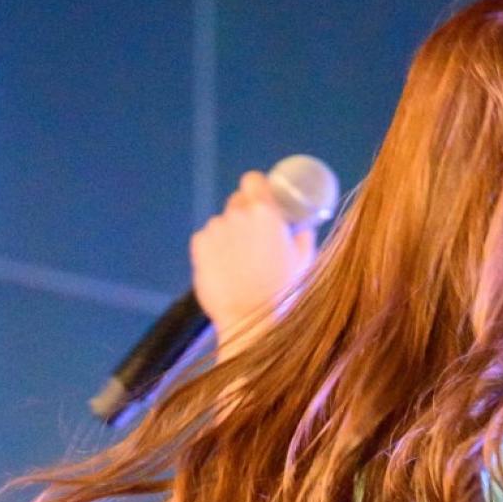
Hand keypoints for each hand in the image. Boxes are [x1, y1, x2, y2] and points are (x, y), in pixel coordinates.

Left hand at [189, 169, 317, 336]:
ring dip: (229, 234)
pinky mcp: (198, 244)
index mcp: (266, 213)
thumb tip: (302, 225)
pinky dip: (214, 249)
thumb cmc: (283, 293)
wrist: (251, 321)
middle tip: (253, 237)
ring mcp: (215, 228)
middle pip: (237, 200)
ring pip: (222, 223)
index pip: (253, 179)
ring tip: (240, 264)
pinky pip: (207, 239)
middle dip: (244, 214)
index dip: (257, 188)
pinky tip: (225, 270)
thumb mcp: (304, 262)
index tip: (261, 198)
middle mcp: (238, 214)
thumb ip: (303, 235)